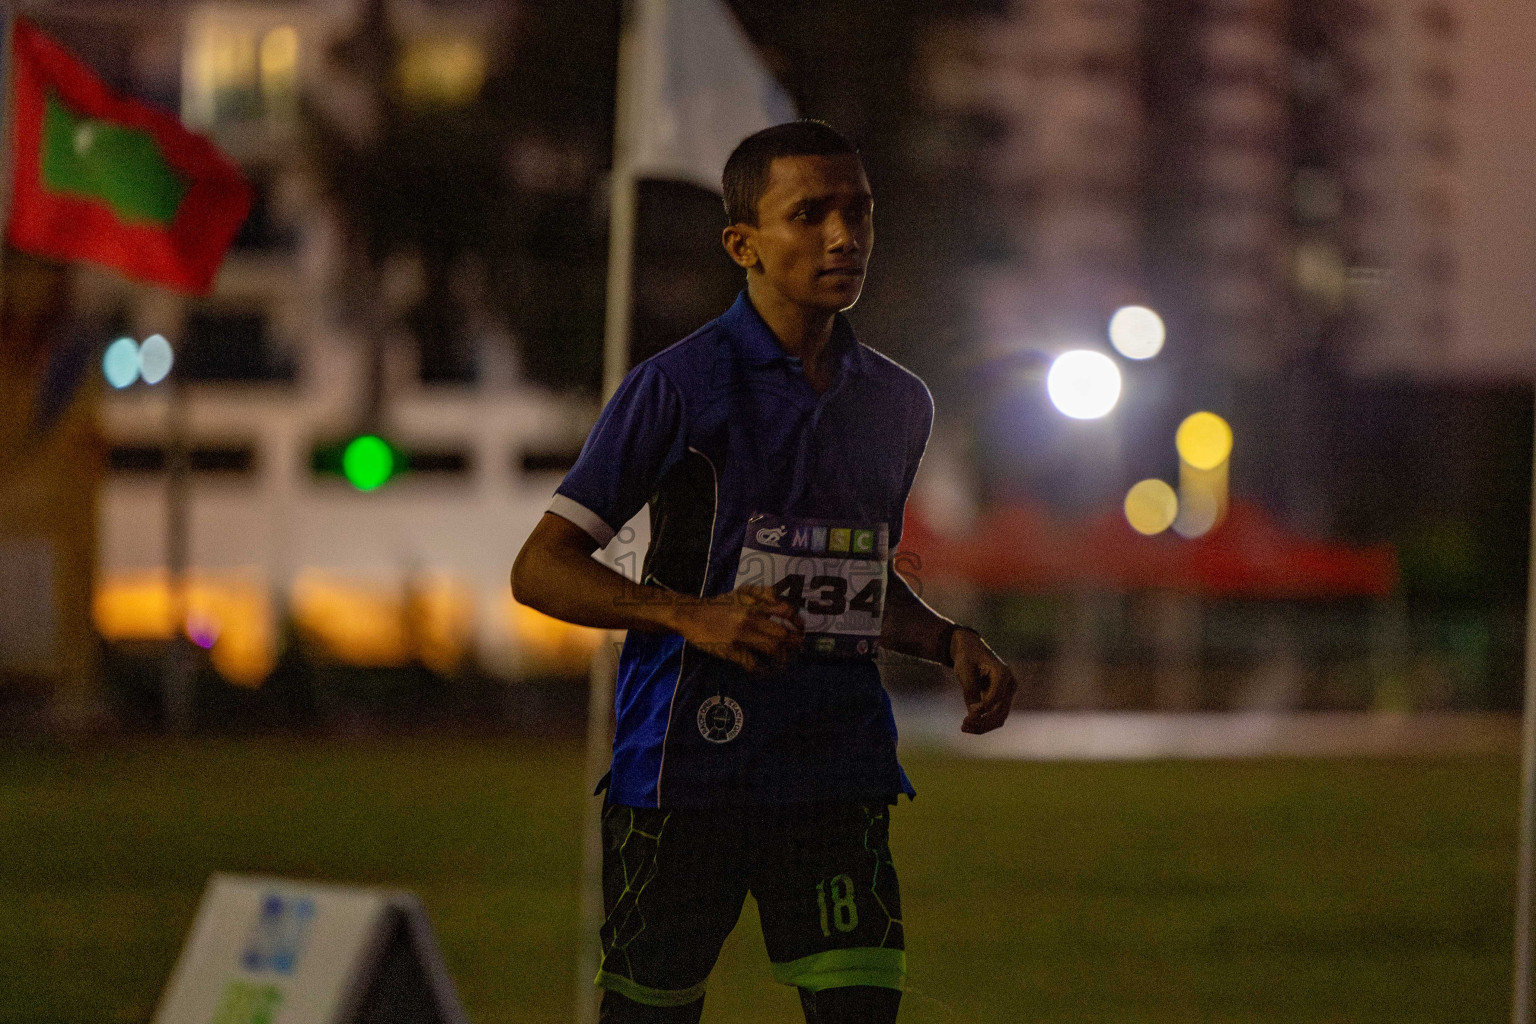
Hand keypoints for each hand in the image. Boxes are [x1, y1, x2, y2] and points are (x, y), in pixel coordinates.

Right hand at [677, 585, 803, 674]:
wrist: (691, 614)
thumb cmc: (719, 604)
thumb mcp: (741, 591)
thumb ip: (763, 593)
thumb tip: (784, 603)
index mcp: (754, 602)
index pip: (785, 609)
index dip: (797, 620)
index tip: (799, 628)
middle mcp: (750, 616)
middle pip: (783, 633)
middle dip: (793, 644)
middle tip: (795, 649)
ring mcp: (741, 634)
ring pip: (772, 649)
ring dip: (782, 658)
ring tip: (782, 662)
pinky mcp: (731, 649)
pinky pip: (753, 663)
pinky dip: (762, 670)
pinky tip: (764, 671)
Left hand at [951, 628, 1015, 733]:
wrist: (971, 650)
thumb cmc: (967, 657)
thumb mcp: (965, 670)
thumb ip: (970, 691)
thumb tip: (974, 714)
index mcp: (1003, 673)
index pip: (996, 698)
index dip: (982, 710)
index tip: (966, 717)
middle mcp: (1009, 685)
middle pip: (1000, 712)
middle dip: (982, 722)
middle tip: (963, 725)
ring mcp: (1007, 694)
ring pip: (999, 718)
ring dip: (982, 727)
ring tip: (964, 728)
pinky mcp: (1001, 701)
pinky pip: (994, 717)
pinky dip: (982, 724)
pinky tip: (967, 727)